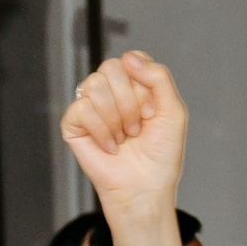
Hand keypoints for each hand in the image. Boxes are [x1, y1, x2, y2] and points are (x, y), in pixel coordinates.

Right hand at [60, 49, 189, 208]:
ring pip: (94, 85)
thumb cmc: (160, 155)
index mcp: (133, 85)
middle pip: (111, 67)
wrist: (145, 188)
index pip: (131, 59)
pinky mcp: (73, 123)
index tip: (151, 112)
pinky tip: (110, 147)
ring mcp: (90, 106)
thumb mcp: (173, 112)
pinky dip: (101, 130)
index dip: (143, 84)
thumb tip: (128, 57)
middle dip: (130, 102)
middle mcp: (110, 91)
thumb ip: (159, 77)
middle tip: (137, 128)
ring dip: (116, 117)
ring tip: (124, 138)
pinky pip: (81, 108)